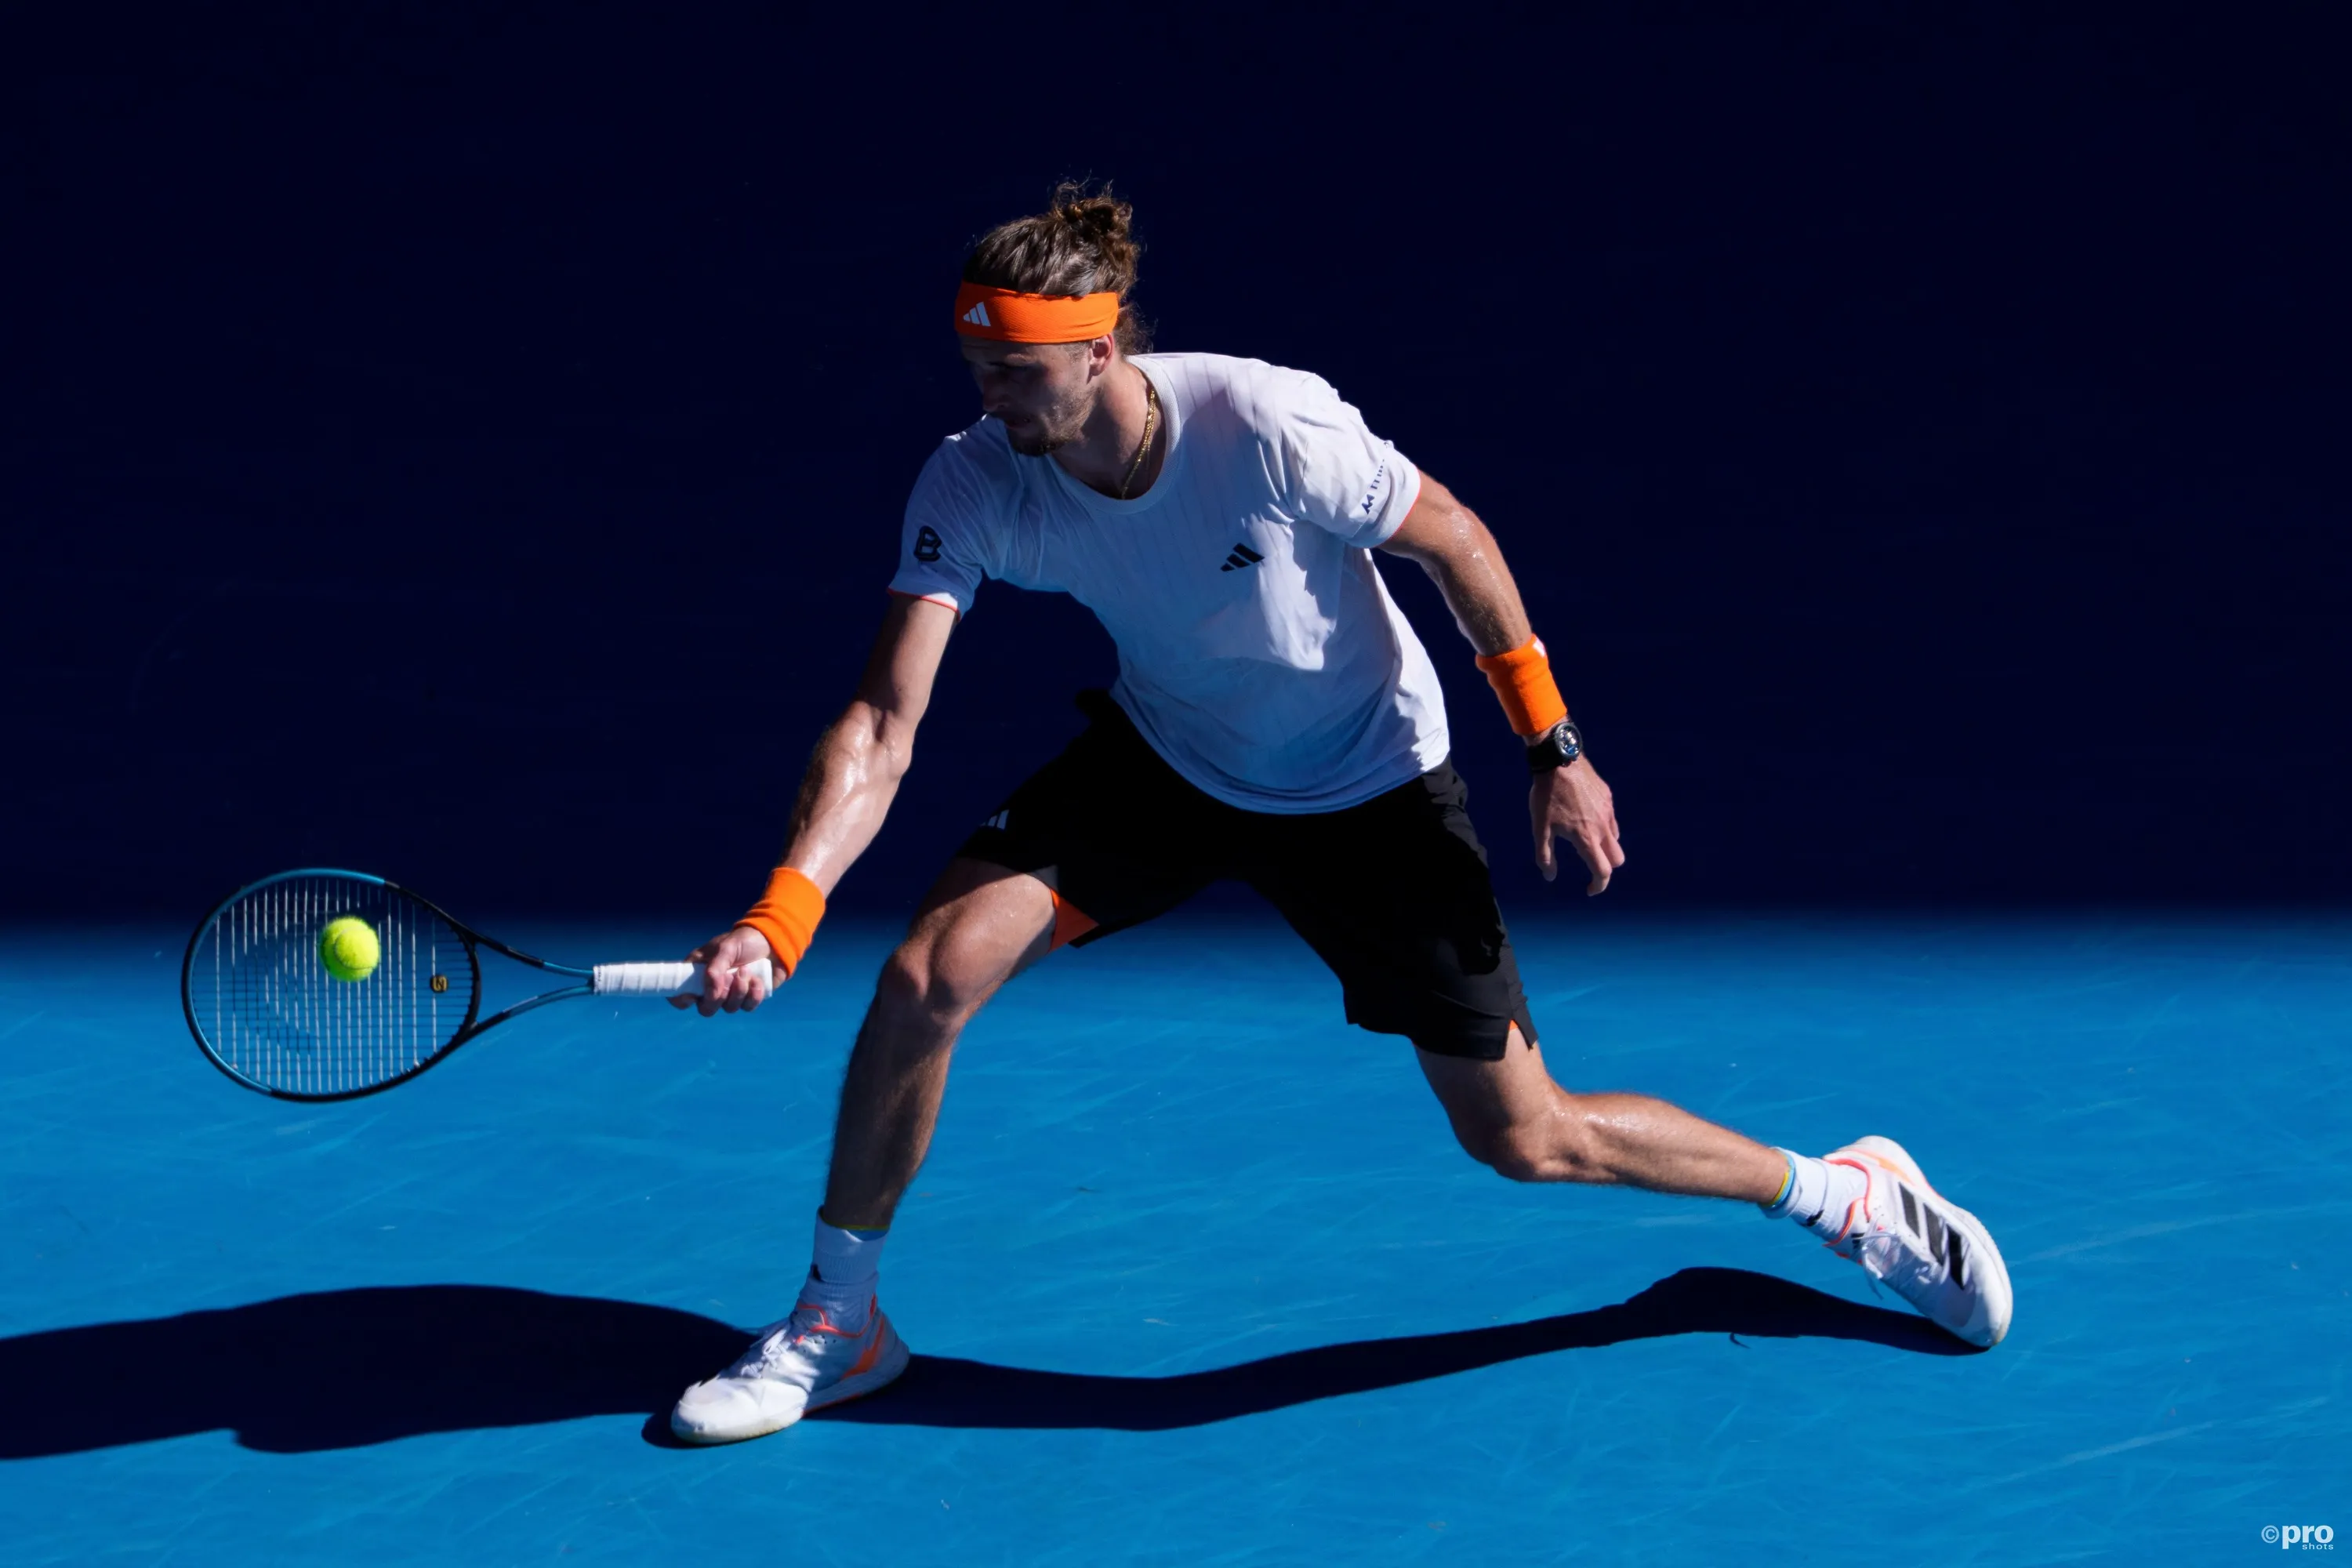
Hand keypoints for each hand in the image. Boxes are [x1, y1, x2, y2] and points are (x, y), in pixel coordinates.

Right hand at [668, 925, 777, 1015]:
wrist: (773, 942)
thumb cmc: (744, 941)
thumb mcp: (726, 947)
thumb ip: (715, 968)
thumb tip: (710, 992)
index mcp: (699, 972)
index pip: (680, 993)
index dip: (682, 999)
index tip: (693, 995)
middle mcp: (712, 986)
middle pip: (706, 1009)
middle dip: (717, 998)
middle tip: (728, 979)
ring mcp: (731, 994)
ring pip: (729, 1009)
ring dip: (739, 991)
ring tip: (746, 971)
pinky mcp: (749, 999)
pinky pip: (747, 1007)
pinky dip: (754, 994)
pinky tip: (757, 979)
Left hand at [1531, 758, 1624, 894]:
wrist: (1558, 761)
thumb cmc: (1546, 796)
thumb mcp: (1540, 828)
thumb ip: (1545, 855)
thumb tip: (1550, 877)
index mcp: (1586, 838)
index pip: (1602, 872)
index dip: (1598, 886)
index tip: (1589, 890)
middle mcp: (1602, 827)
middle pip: (1617, 859)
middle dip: (1606, 868)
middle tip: (1590, 867)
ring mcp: (1608, 811)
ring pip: (1616, 839)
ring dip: (1606, 847)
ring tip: (1585, 840)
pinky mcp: (1608, 798)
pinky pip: (1612, 820)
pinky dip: (1604, 828)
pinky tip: (1587, 819)